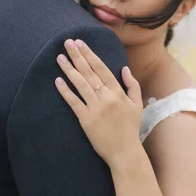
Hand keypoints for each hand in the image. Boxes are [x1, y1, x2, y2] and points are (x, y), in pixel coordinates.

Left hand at [55, 39, 142, 167]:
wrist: (125, 152)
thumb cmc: (130, 129)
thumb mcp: (137, 105)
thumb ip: (132, 85)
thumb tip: (125, 68)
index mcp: (118, 93)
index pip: (101, 68)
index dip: (90, 54)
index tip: (80, 43)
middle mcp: (107, 98)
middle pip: (89, 72)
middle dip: (77, 56)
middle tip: (67, 43)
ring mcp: (96, 108)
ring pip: (80, 84)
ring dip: (69, 69)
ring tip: (59, 57)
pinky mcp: (86, 120)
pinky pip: (74, 102)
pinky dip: (66, 91)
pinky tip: (58, 80)